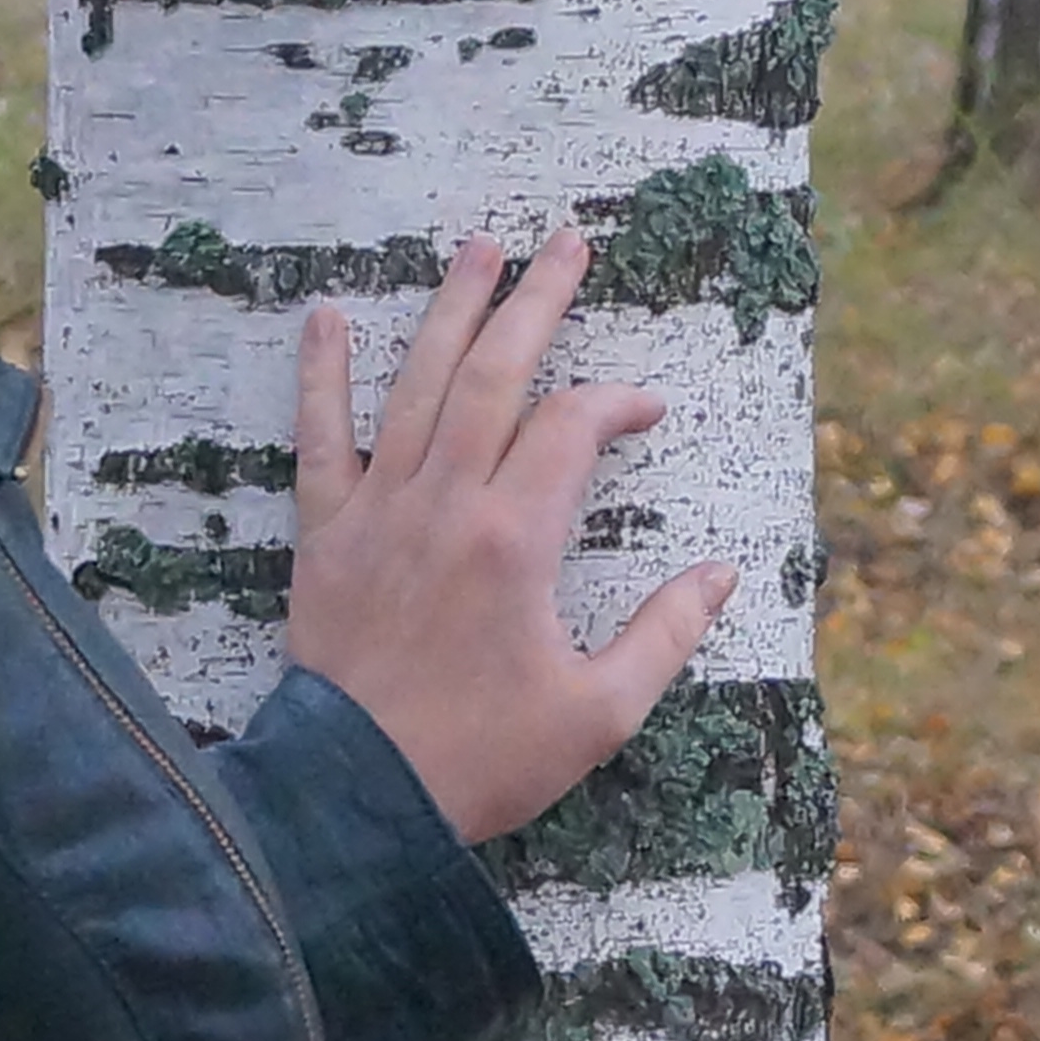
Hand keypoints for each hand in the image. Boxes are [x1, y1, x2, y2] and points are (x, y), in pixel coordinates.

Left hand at [283, 229, 734, 844]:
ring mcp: (379, 510)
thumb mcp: (599, 713)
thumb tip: (720, 573)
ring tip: (478, 248)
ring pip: (417, 385)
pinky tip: (324, 317)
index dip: (615, 404)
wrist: (358, 798)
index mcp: (516, 540)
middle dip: (537, 302)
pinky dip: (320, 376)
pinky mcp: (326, 534)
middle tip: (566, 243)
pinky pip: (319, 438)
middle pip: (496, 374)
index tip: (647, 411)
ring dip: (450, 311)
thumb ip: (665, 635)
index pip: (572, 429)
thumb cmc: (482, 761)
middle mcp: (445, 503)